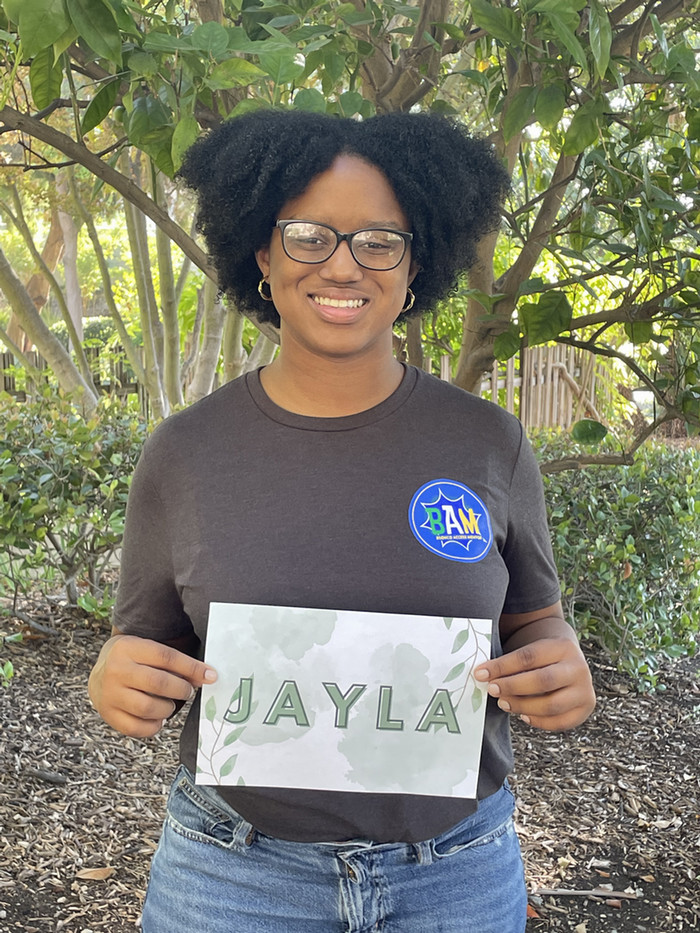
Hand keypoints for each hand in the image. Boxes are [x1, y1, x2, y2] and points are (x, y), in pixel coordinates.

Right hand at [88, 633, 216, 737]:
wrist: (100, 672)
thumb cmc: (134, 660)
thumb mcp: (150, 650)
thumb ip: (176, 662)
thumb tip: (206, 677)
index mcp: (129, 648)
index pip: (167, 657)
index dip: (192, 668)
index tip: (211, 676)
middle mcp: (116, 670)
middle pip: (158, 683)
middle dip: (181, 689)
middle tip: (188, 691)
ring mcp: (110, 694)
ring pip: (147, 708)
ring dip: (168, 709)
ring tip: (170, 705)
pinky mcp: (108, 714)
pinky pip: (135, 728)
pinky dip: (153, 726)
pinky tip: (158, 718)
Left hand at [474, 635, 595, 731]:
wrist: (568, 656)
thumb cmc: (539, 654)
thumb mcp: (529, 647)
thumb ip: (510, 661)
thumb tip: (481, 675)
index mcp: (562, 646)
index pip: (528, 657)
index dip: (502, 666)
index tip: (480, 673)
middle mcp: (578, 667)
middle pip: (543, 681)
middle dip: (512, 687)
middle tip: (492, 690)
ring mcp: (585, 690)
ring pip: (551, 705)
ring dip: (522, 706)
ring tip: (503, 703)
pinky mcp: (586, 708)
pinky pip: (560, 722)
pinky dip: (538, 721)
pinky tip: (522, 715)